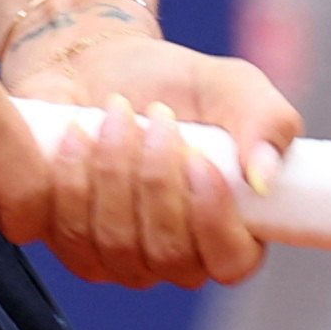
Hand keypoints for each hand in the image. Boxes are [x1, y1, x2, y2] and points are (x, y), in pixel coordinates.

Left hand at [5, 27, 305, 289]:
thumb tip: (265, 178)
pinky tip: (77, 131)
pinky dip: (70, 174)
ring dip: (113, 168)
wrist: (100, 67)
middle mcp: (174, 257)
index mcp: (230, 230)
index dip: (215, 222)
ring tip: (116, 112)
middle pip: (167, 252)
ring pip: (113, 242)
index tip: (200, 161)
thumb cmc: (176, 83)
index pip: (232, 262)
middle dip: (156, 178)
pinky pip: (62, 229)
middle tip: (155, 114)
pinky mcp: (64, 244)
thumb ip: (267, 124)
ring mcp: (116, 259)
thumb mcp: (234, 87)